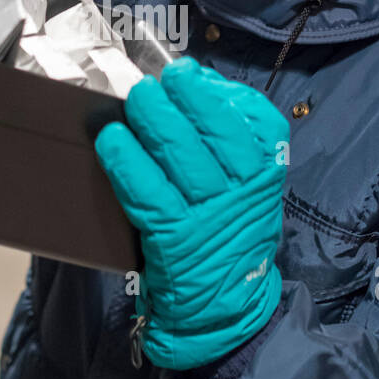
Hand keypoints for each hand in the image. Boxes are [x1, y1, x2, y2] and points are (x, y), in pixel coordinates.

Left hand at [94, 56, 287, 369]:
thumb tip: (199, 81)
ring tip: (135, 98)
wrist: (223, 306)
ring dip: (154, 121)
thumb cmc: (229, 230)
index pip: (254, 122)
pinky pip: (149, 194)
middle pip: (215, 133)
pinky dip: (128, 163)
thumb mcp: (250, 185)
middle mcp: (245, 193)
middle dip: (181, 99)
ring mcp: (210, 217)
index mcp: (266, 172)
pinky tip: (112, 140)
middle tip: (151, 82)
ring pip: (182, 157)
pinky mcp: (175, 240)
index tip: (185, 72)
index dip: (216, 92)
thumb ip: (234, 135)